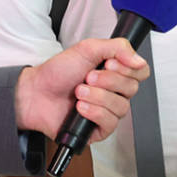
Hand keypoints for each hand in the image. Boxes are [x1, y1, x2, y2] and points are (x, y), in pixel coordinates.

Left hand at [14, 38, 148, 141]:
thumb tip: (139, 60)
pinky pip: (110, 123)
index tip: (110, 63)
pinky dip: (94, 112)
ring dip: (97, 96)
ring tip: (79, 91)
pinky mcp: (98, 129)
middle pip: (131, 89)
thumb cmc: (57, 72)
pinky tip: (80, 107)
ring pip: (121, 107)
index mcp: (113, 72)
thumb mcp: (87, 49)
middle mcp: (113, 92)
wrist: (36, 93)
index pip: (140, 72)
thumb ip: (117, 48)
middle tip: (88, 76)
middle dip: (108, 81)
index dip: (128, 69)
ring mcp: (106, 111)